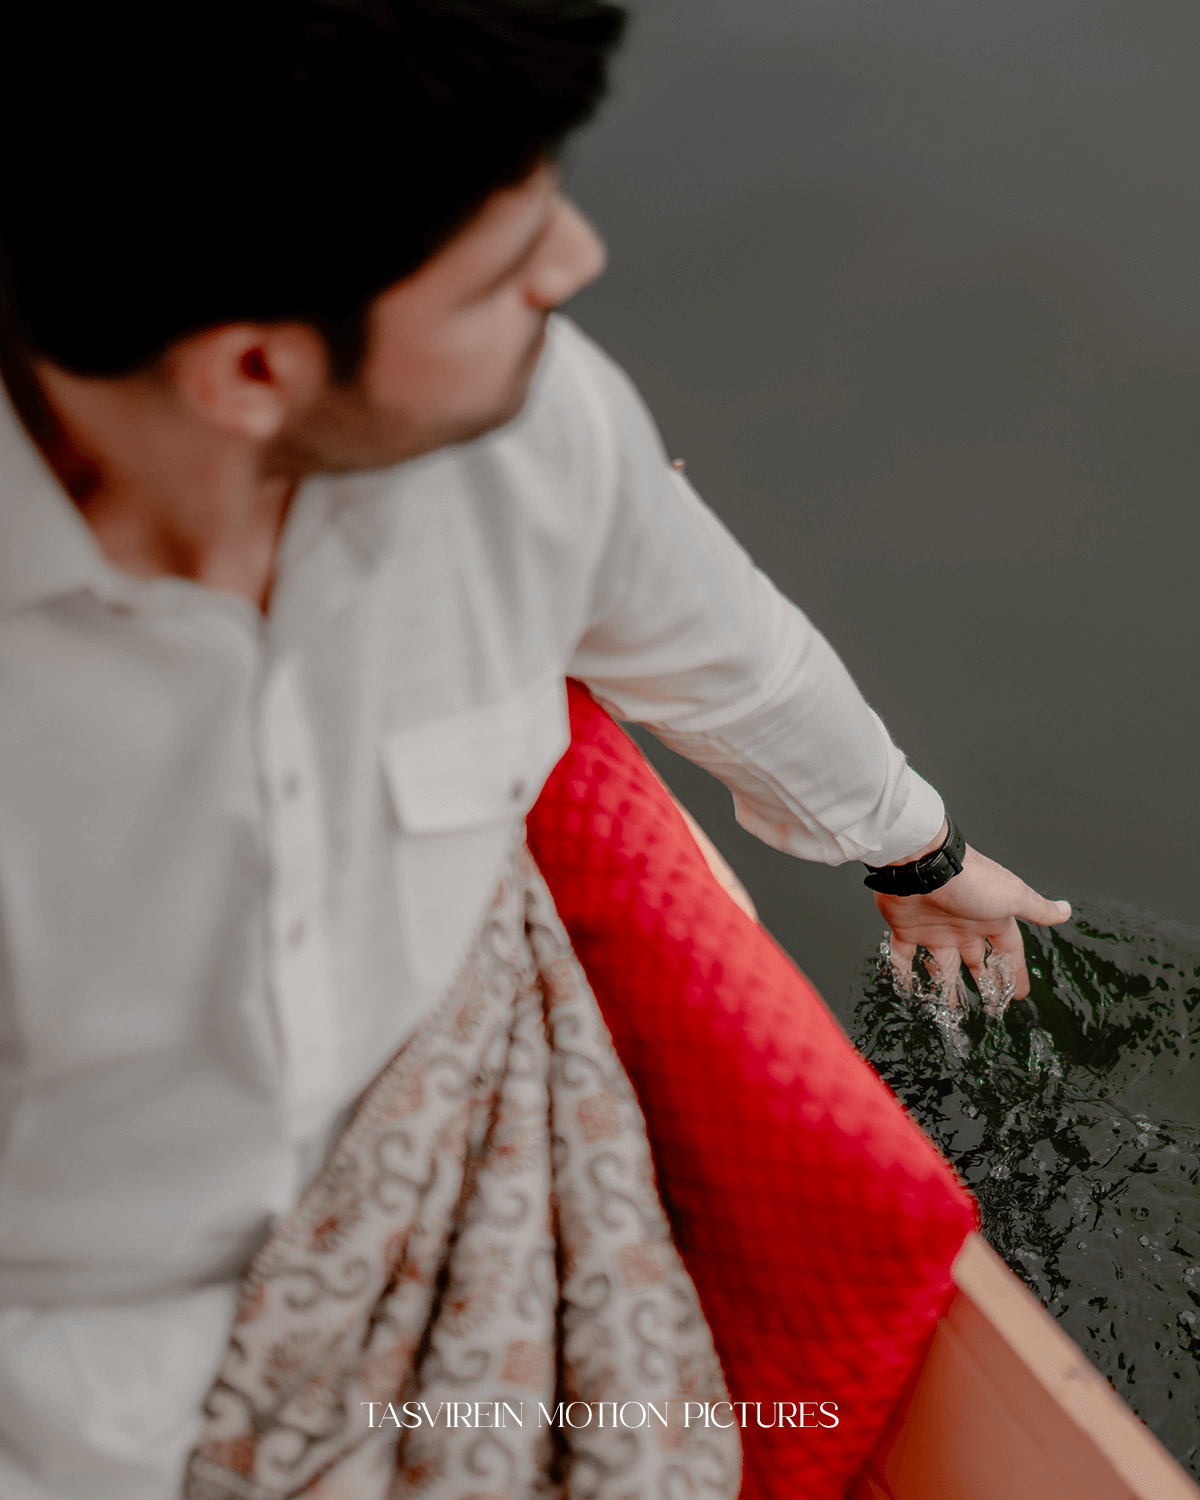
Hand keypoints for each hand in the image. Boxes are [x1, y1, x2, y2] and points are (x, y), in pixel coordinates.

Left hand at [873, 842, 1070, 1004]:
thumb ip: (1037, 909)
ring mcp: (934, 928)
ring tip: (950, 1010)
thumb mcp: (1012, 897)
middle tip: (989, 1004)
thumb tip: (1066, 911)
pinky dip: (903, 972)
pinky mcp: (907, 929)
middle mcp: (963, 925)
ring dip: (946, 985)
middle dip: (984, 980)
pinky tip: (907, 987)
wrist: (922, 865)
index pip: (1008, 950)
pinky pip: (903, 957)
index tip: (1020, 993)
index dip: (1014, 970)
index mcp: (990, 918)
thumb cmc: (970, 881)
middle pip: (976, 960)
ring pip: (942, 965)